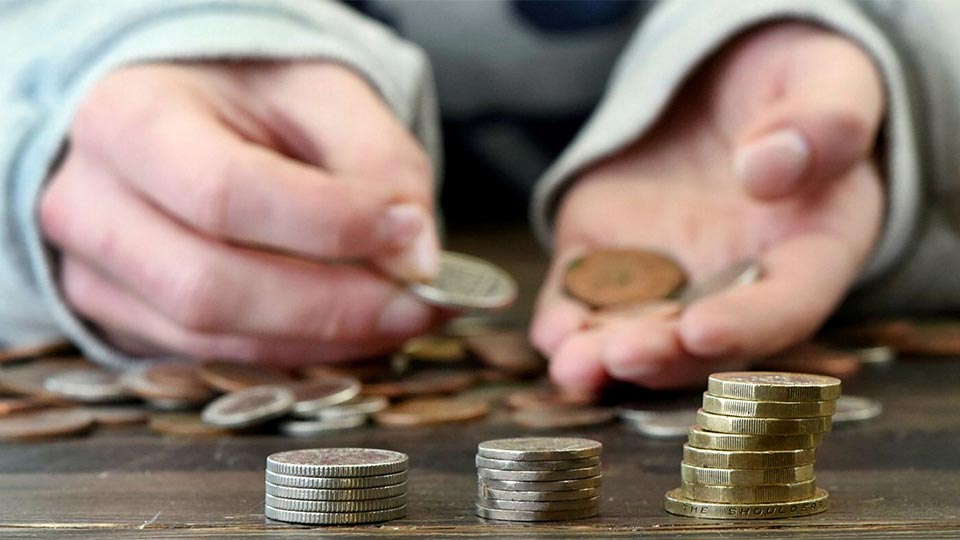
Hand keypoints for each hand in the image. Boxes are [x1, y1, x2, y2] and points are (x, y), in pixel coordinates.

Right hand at [41, 61, 440, 364]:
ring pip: (214, 340)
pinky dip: (299, 352)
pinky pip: (217, 359)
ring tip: (403, 312)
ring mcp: (94, 276)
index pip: (226, 193)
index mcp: (127, 120)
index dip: (329, 226)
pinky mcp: (122, 322)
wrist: (185, 117)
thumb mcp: (322, 94)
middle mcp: (90, 205)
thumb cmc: (250, 97)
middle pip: (210, 287)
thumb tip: (418, 259)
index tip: (412, 232)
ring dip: (327, 340)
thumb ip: (379, 162)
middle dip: (335, 306)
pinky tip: (355, 327)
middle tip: (422, 300)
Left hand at [531, 23, 884, 390]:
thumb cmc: (795, 86)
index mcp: (810, 251)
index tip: (702, 330)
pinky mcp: (609, 255)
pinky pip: (583, 296)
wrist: (727, 84)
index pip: (788, 304)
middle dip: (661, 356)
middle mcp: (734, 282)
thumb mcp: (829, 82)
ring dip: (603, 358)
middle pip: (701, 341)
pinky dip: (565, 320)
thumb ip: (822, 123)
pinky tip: (551, 333)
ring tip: (574, 367)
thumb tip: (768, 168)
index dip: (748, 324)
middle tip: (621, 357)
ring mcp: (667, 275)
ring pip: (637, 332)